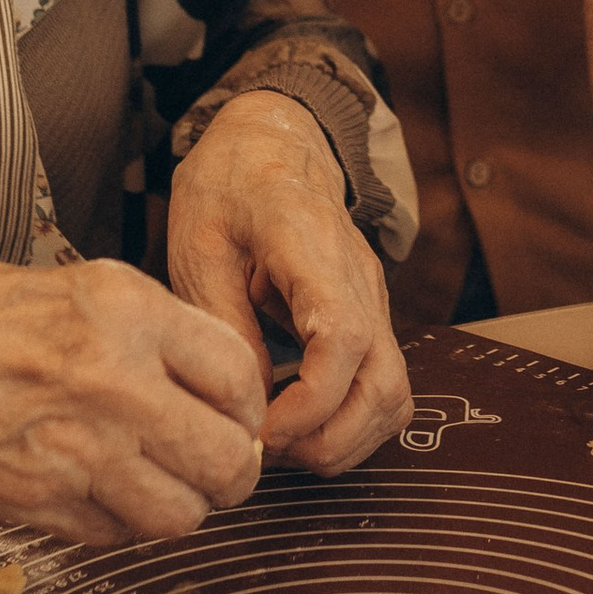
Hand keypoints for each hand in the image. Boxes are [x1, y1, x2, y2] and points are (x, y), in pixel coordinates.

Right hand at [0, 245, 268, 543]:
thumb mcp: (72, 287)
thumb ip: (151, 333)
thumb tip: (217, 388)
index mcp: (127, 309)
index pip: (241, 375)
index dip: (248, 406)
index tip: (234, 416)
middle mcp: (113, 378)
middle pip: (230, 457)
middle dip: (231, 469)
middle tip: (212, 466)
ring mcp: (76, 447)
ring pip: (184, 513)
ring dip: (181, 507)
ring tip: (157, 486)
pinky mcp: (36, 500)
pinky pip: (118, 535)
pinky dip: (120, 525)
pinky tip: (96, 495)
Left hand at [167, 90, 409, 474]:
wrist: (272, 142)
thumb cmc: (227, 187)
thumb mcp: (198, 246)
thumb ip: (225, 324)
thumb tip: (248, 404)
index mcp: (312, 249)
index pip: (344, 340)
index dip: (310, 403)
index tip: (264, 431)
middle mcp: (359, 280)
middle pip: (386, 384)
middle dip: (331, 440)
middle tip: (269, 451)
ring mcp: (372, 300)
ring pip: (395, 394)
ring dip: (345, 438)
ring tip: (283, 444)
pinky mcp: (368, 317)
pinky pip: (383, 385)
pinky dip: (352, 420)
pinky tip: (302, 424)